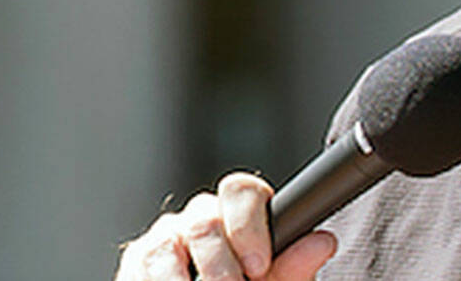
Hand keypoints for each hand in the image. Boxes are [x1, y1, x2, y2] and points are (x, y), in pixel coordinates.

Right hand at [115, 172, 336, 280]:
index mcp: (239, 213)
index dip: (249, 225)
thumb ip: (293, 267)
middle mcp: (201, 217)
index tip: (259, 265)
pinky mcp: (136, 262)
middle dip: (219, 262)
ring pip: (166, 246)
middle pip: (204, 219)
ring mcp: (165, 238)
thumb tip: (324, 242)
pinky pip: (140, 270)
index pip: (242, 190)